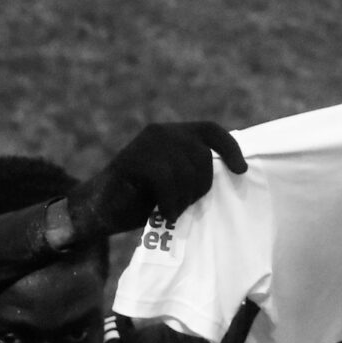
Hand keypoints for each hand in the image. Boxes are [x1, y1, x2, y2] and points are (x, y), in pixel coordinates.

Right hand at [66, 121, 246, 240]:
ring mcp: (147, 142)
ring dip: (182, 198)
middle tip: (181, 205)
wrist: (99, 209)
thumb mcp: (175, 183)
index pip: (211, 130)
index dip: (230, 149)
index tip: (241, 172)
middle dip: (199, 188)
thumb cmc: (140, 202)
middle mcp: (162, 131)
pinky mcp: (134, 158)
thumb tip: (229, 176)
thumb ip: (194, 172)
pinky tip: (163, 212)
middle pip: (203, 157)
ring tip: (169, 210)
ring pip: (187, 170)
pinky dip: (169, 201)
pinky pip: (167, 180)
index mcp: (173, 134)